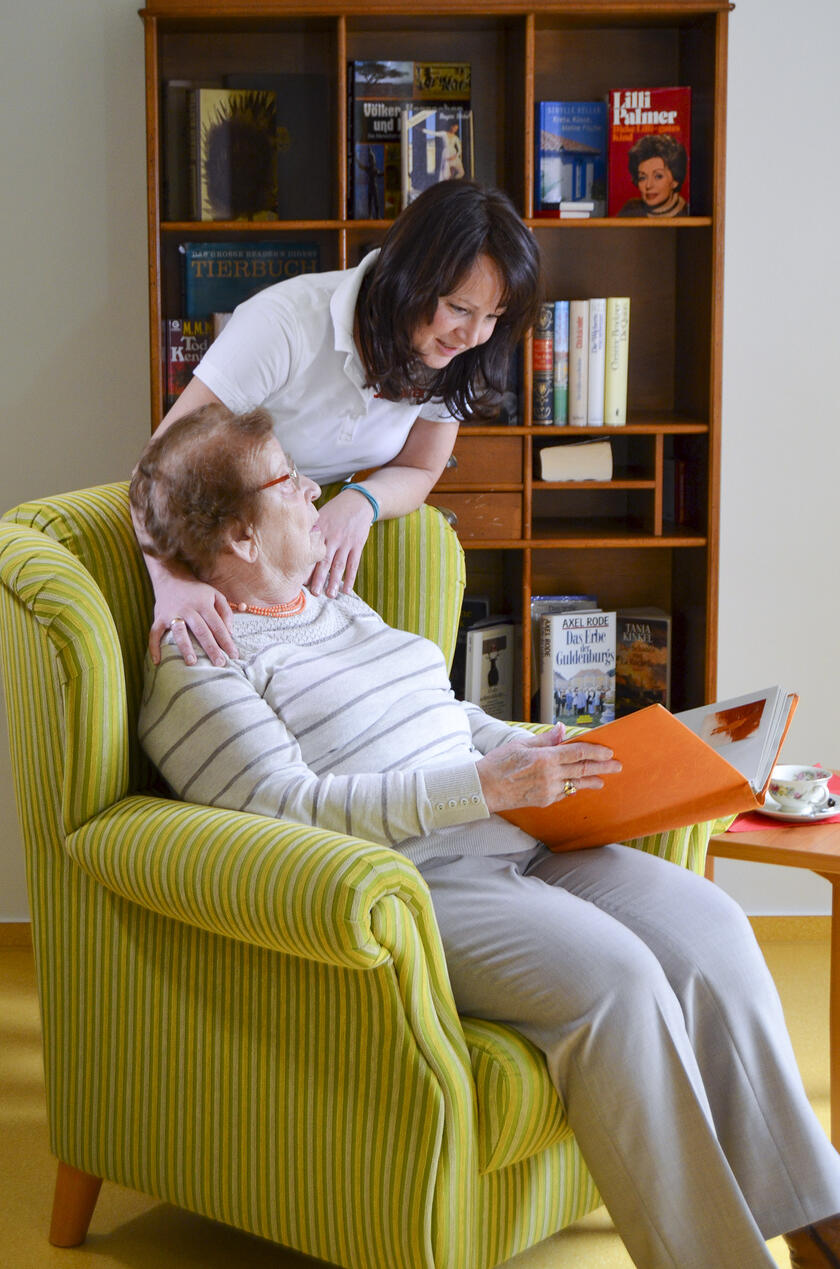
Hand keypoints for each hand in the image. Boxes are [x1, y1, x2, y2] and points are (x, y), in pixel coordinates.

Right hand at [149, 573, 236, 666]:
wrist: (171, 578)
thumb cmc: (197, 591)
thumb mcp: (216, 595)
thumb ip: (226, 612)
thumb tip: (230, 632)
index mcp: (203, 604)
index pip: (217, 625)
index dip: (226, 641)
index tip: (233, 655)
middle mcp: (188, 609)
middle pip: (201, 631)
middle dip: (211, 648)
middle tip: (220, 663)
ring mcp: (171, 613)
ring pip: (179, 632)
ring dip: (185, 647)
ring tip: (192, 662)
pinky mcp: (158, 618)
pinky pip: (154, 633)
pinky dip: (154, 647)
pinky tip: (157, 661)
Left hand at [308, 488, 375, 597]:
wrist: (358, 501)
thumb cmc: (336, 510)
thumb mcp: (320, 514)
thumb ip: (309, 529)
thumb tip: (294, 544)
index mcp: (321, 530)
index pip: (311, 551)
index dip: (306, 566)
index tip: (299, 580)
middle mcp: (333, 537)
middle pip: (324, 560)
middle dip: (318, 578)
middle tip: (313, 593)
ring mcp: (346, 542)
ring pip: (339, 565)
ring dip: (334, 581)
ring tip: (329, 595)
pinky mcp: (357, 544)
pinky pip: (353, 564)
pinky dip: (350, 578)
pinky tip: (346, 590)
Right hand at [476, 725, 621, 814]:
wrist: (484, 789)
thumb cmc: (498, 763)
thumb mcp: (521, 744)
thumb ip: (545, 739)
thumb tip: (562, 730)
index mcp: (546, 758)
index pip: (578, 753)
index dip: (595, 751)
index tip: (608, 751)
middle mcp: (550, 776)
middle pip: (583, 770)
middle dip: (602, 767)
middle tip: (617, 765)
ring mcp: (548, 791)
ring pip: (576, 784)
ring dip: (591, 782)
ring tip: (602, 781)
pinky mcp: (543, 801)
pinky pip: (562, 793)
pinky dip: (571, 788)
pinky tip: (576, 787)